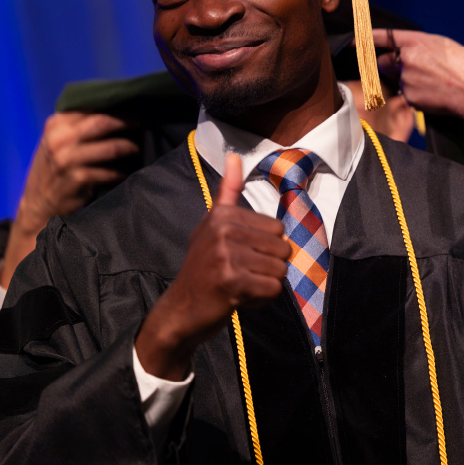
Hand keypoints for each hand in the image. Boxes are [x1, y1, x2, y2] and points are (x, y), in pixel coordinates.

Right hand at [0, 112, 139, 286]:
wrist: (37, 203)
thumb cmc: (54, 168)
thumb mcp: (58, 141)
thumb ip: (79, 126)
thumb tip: (116, 111)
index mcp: (56, 124)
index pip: (91, 107)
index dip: (116, 107)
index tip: (134, 109)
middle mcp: (59, 139)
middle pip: (102, 122)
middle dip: (127, 121)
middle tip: (143, 123)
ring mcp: (67, 160)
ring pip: (111, 148)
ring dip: (129, 148)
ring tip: (136, 149)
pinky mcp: (77, 179)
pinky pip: (110, 173)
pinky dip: (121, 173)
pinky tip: (126, 173)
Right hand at [135, 154, 290, 379]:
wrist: (180, 310)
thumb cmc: (203, 267)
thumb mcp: (212, 225)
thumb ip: (228, 192)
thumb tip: (234, 155)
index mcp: (222, 214)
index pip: (278, 229)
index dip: (265, 248)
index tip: (239, 256)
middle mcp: (223, 230)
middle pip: (283, 249)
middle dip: (268, 267)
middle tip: (240, 274)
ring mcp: (225, 256)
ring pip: (280, 271)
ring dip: (264, 284)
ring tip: (239, 286)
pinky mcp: (231, 282)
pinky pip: (272, 290)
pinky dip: (261, 300)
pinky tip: (238, 299)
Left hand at [374, 29, 463, 162]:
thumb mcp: (443, 46)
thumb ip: (419, 47)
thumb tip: (402, 55)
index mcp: (417, 41)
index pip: (385, 37)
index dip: (366, 38)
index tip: (354, 41)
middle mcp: (408, 59)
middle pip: (385, 62)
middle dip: (392, 66)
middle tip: (415, 69)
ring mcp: (407, 80)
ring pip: (398, 81)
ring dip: (408, 81)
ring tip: (434, 83)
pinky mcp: (411, 98)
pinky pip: (408, 95)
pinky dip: (417, 95)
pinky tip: (435, 93)